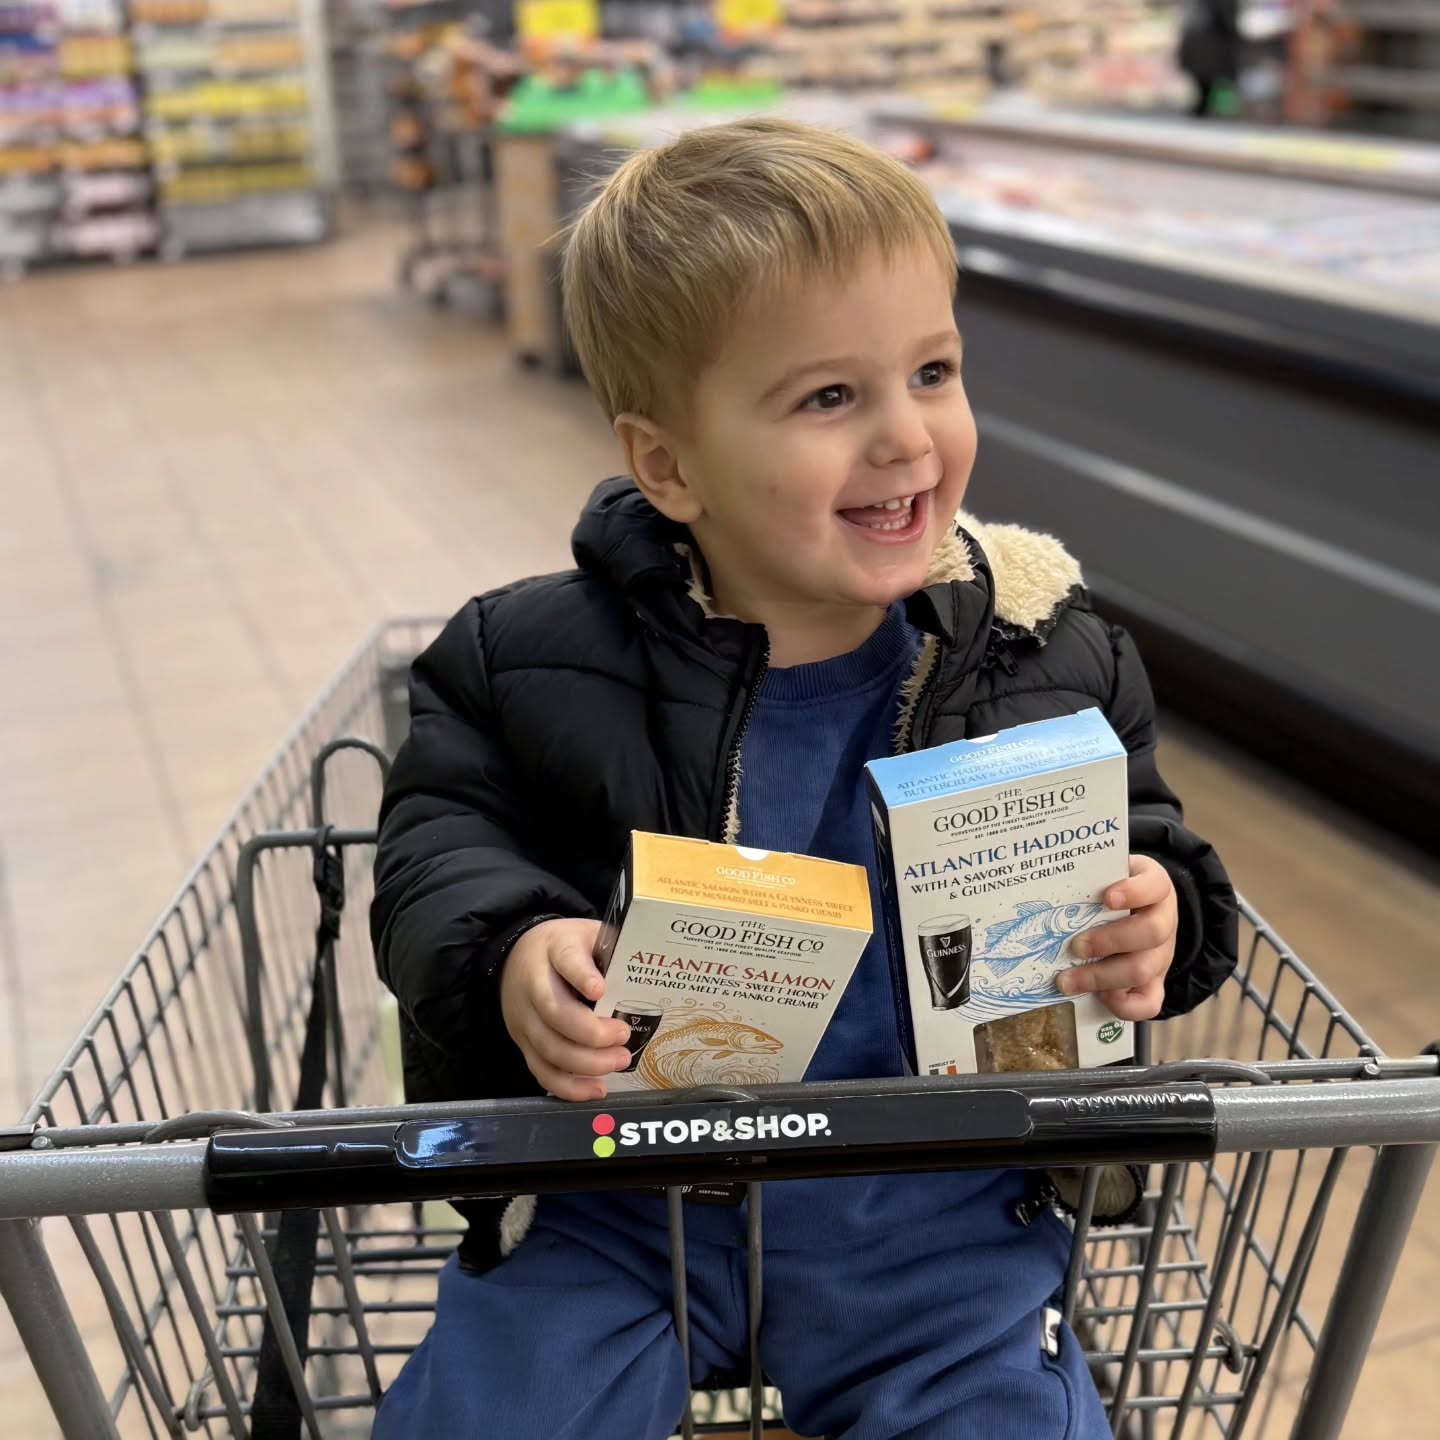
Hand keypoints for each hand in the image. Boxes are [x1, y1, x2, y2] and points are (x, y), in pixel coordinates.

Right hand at [500, 919, 632, 1100]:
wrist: (517, 958)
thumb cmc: (566, 948)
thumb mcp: (587, 935)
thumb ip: (613, 951)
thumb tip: (654, 971)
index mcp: (555, 948)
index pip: (566, 959)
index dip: (582, 975)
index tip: (600, 989)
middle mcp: (533, 984)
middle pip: (555, 1012)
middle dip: (592, 1032)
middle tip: (624, 1036)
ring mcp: (525, 1017)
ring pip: (549, 1047)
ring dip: (587, 1062)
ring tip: (620, 1060)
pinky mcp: (523, 1043)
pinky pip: (541, 1071)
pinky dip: (569, 1086)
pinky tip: (597, 1089)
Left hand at [1057, 856, 1176, 1020]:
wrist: (1141, 915)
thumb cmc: (1115, 891)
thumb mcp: (1109, 876)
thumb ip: (1090, 879)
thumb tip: (1049, 885)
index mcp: (1155, 887)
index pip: (1155, 885)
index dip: (1135, 892)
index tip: (1108, 897)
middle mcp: (1164, 921)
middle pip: (1150, 933)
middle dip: (1109, 941)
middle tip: (1076, 946)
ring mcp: (1162, 955)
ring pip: (1143, 970)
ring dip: (1101, 977)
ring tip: (1068, 980)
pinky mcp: (1155, 983)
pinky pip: (1149, 1003)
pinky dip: (1122, 1005)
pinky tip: (1099, 997)